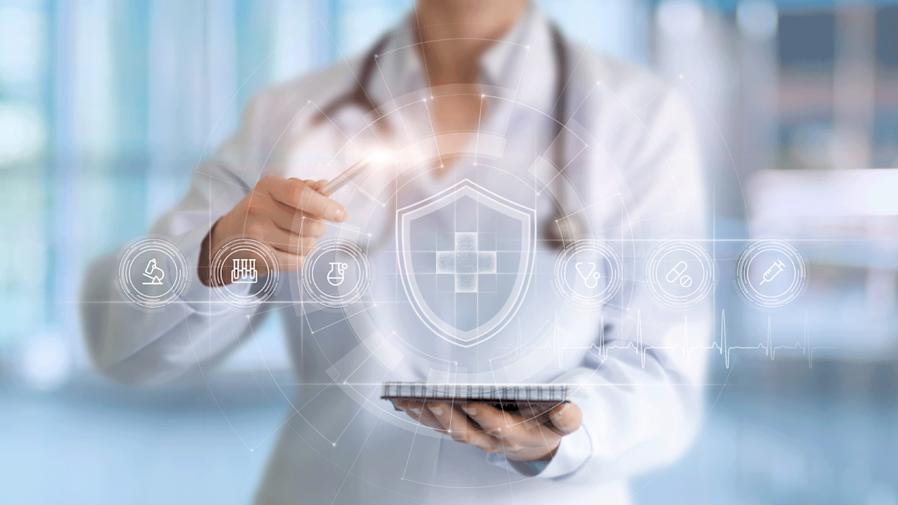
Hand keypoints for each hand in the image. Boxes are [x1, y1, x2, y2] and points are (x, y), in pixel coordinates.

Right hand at [199, 176, 346, 285]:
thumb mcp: (277, 193)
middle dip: (318, 228)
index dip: (324, 205)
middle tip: (307, 227)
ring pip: (307, 245)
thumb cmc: (262, 212)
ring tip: (290, 239)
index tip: (342, 215)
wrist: (227, 239)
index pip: (299, 194)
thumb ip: (304, 188)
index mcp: (267, 186)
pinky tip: (283, 252)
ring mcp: (256, 234)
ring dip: (307, 244)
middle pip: (309, 224)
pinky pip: (298, 262)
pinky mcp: (258, 257)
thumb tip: (326, 187)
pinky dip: (298, 259)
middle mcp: (258, 208)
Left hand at [396, 401, 582, 462]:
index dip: (485, 416)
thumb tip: (565, 408)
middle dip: (446, 416)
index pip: (498, 427)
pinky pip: (437, 425)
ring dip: (426, 416)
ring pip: (446, 430)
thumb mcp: (565, 422)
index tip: (472, 402)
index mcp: (516, 435)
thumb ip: (567, 418)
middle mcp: (490, 439)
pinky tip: (406, 401)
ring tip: (409, 398)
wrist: (536, 443)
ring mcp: (473, 436)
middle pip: (464, 431)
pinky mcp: (461, 429)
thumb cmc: (547, 425)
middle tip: (430, 399)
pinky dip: (421, 415)